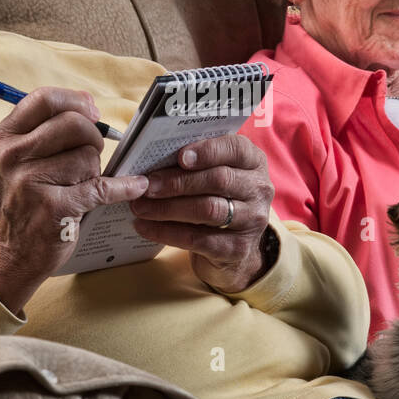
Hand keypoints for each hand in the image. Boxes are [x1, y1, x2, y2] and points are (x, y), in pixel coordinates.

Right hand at [0, 87, 148, 315]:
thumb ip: (43, 132)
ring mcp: (31, 182)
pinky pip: (102, 187)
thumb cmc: (20, 203)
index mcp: (4, 138)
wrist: (6, 255)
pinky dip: (124, 187)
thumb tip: (90, 106)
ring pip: (88, 157)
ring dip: (94, 171)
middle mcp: (13, 156)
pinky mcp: (55, 208)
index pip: (44, 99)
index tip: (91, 112)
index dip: (75, 101)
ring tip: (79, 186)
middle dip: (92, 138)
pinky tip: (135, 186)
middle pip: (73, 125)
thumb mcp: (15, 161)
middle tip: (90, 156)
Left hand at [129, 134, 274, 293]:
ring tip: (140, 207)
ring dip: (168, 208)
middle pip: (218, 180)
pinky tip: (145, 227)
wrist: (234, 250)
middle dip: (178, 182)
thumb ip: (196, 163)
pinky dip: (166, 232)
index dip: (207, 151)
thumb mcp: (215, 176)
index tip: (180, 157)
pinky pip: (197, 239)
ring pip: (208, 210)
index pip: (235, 148)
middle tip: (147, 185)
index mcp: (253, 162)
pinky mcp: (236, 249)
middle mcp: (259, 190)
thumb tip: (153, 158)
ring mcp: (251, 221)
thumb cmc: (217, 200)